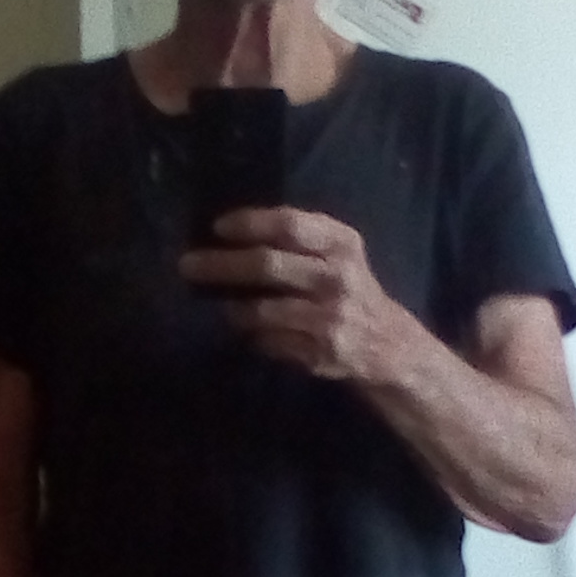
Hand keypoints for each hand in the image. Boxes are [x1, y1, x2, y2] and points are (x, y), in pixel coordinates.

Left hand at [181, 205, 399, 380]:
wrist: (388, 344)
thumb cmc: (350, 289)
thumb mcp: (339, 254)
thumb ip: (301, 239)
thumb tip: (232, 233)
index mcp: (342, 245)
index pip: (290, 225)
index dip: (250, 223)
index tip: (217, 227)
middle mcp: (337, 278)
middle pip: (269, 265)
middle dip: (222, 265)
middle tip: (187, 265)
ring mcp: (329, 318)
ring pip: (263, 310)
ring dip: (233, 309)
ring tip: (220, 305)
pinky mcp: (320, 353)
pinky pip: (269, 342)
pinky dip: (254, 337)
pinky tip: (249, 333)